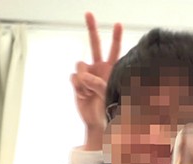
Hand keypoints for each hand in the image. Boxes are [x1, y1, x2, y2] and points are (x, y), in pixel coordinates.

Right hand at [71, 12, 122, 149]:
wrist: (97, 121)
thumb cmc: (109, 108)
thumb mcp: (109, 95)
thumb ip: (99, 84)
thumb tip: (86, 76)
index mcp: (112, 69)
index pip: (115, 50)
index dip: (116, 37)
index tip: (118, 24)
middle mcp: (99, 68)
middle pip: (95, 45)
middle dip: (92, 28)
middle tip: (89, 13)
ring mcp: (87, 73)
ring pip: (80, 65)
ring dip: (84, 80)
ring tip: (91, 92)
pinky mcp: (77, 81)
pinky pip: (74, 77)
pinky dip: (78, 87)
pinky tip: (84, 95)